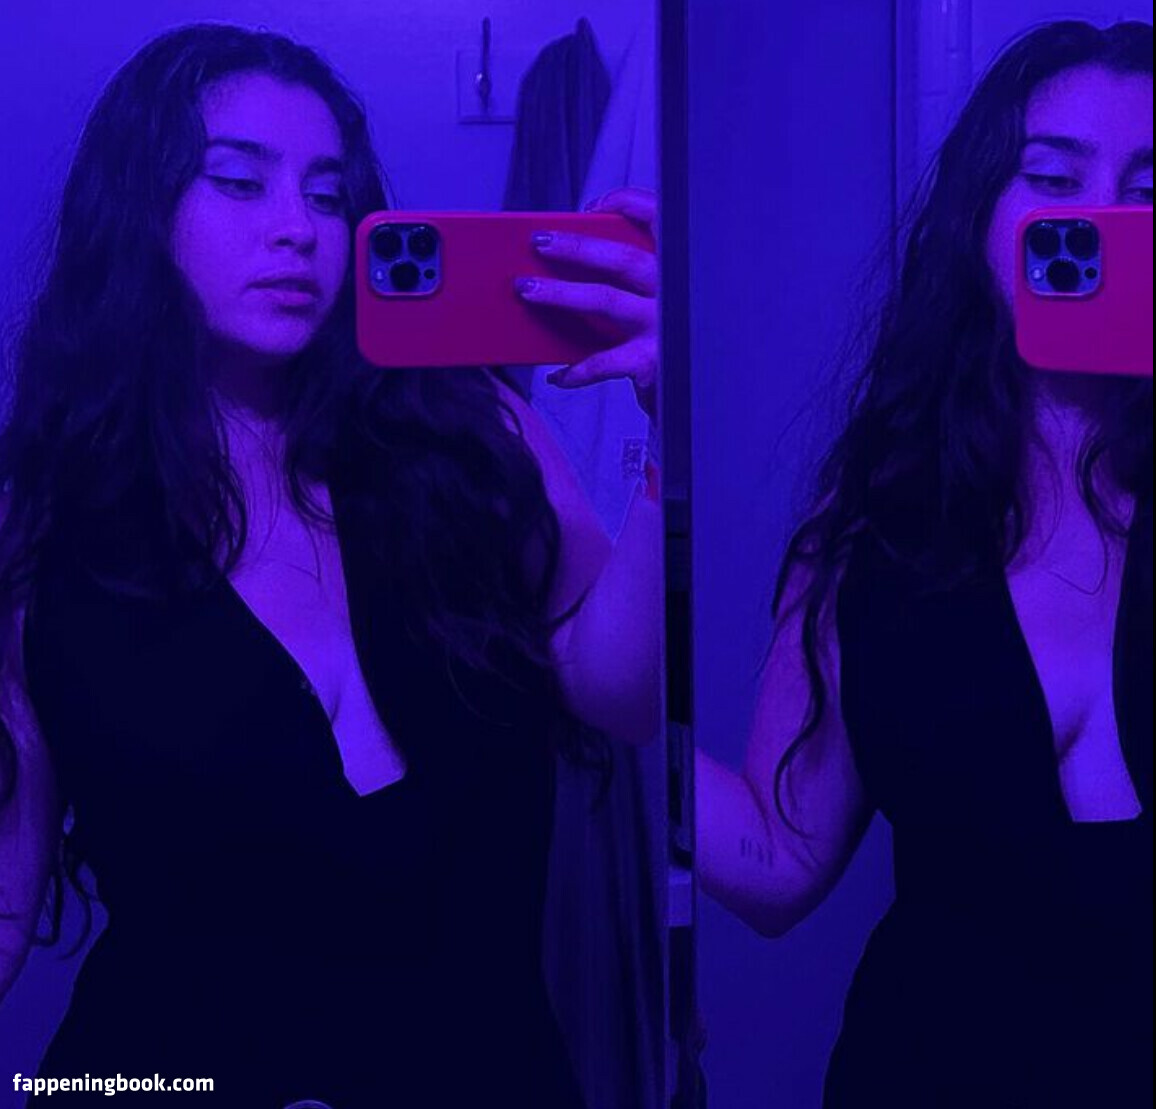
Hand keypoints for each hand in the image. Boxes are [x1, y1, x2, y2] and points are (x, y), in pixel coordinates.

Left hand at [516, 186, 658, 421]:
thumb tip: (570, 261)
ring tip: (527, 289)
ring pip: (606, 300)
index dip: (626, 204)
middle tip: (539, 242)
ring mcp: (663, 327)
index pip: (659, 219)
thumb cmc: (667, 340)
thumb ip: (633, 279)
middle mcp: (674, 291)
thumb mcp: (661, 301)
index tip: (592, 209)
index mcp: (676, 268)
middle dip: (575, 247)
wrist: (695, 391)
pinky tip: (558, 376)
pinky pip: (604, 362)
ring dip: (561, 293)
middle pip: (621, 258)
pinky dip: (576, 370)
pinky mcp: (651, 362)